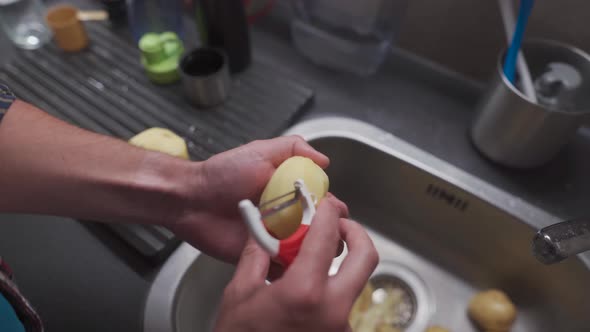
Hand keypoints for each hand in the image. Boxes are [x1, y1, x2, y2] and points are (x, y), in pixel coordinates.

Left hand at [169, 135, 328, 262]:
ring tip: (305, 248)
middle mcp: (287, 217)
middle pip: (321, 230)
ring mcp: (276, 239)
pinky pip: (284, 268)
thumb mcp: (260, 151)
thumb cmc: (223, 174)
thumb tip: (324, 160)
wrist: (192, 200)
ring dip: (312, 251)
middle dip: (328, 233)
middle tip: (320, 232)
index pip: (324, 204)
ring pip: (307, 251)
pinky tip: (292, 264)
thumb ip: (293, 148)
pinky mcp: (262, 258)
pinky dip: (291, 269)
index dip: (332, 209)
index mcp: (291, 192)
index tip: (333, 210)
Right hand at [213, 196, 378, 331]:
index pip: (327, 237)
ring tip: (317, 259)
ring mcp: (341, 328)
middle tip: (339, 225)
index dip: (327, 213)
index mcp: (305, 292)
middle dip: (356, 233)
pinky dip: (332, 289)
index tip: (324, 204)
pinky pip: (344, 305)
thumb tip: (265, 232)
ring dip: (343, 264)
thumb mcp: (239, 294)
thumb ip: (257, 256)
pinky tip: (310, 291)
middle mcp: (333, 310)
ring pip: (356, 283)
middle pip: (366, 257)